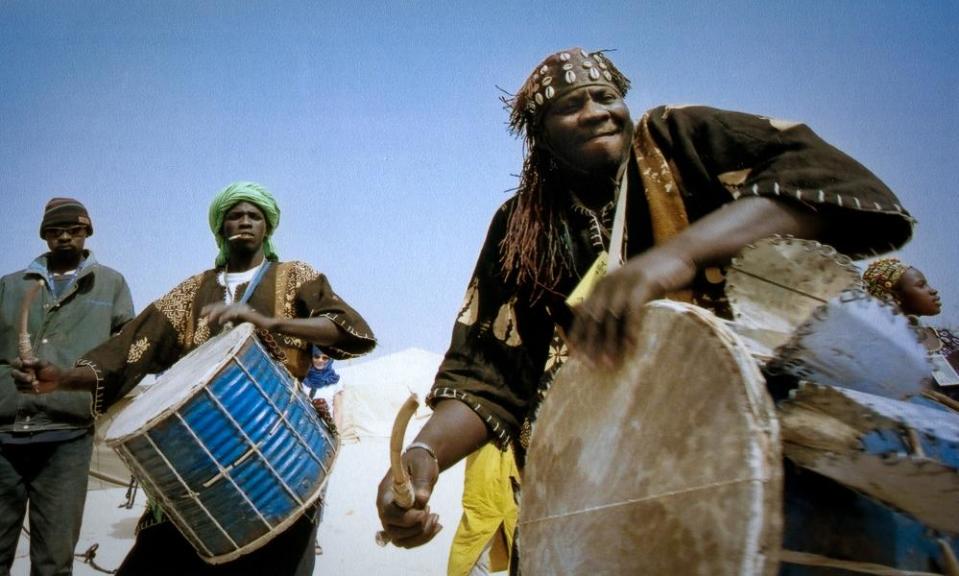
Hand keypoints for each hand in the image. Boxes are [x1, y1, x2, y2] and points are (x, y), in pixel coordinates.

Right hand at [10, 357, 63, 393]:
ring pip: (17, 382)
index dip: (17, 365)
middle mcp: (21, 371)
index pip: (15, 363)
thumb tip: (24, 361)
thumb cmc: (51, 370)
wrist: (58, 380)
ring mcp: (22, 380)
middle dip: (21, 376)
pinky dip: (27, 388)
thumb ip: (35, 362)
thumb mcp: (45, 364)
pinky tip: (35, 387)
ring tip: (37, 383)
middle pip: (14, 373)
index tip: (23, 366)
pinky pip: (20, 389)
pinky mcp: (24, 388)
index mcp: (25, 363)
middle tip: (30, 378)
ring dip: (26, 383)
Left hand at [200, 303, 269, 329]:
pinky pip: (233, 314)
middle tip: (201, 314)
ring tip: (208, 320)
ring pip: (225, 309)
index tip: (202, 313)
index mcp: (237, 307)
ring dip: (216, 314)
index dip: (211, 308)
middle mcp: (239, 306)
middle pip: (221, 305)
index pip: (221, 305)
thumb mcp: (239, 323)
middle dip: (210, 309)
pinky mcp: (246, 313)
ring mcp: (242, 309)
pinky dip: (226, 317)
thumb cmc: (255, 326)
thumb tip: (220, 322)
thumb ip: (231, 321)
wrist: (268, 326)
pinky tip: (220, 322)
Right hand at [376, 447, 441, 547]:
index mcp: (386, 492)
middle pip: (393, 531)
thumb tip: (422, 499)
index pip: (388, 513)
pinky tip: (437, 525)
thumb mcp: (423, 467)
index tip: (424, 511)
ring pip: (401, 540)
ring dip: (421, 535)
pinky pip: (409, 541)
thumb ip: (422, 482)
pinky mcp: (401, 526)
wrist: (420, 466)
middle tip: (432, 513)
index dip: (405, 518)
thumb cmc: (420, 462)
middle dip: (416, 528)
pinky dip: (424, 537)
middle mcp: (385, 509)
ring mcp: (392, 519)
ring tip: (436, 517)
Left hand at [569, 247, 696, 365]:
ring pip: (612, 317)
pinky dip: (630, 331)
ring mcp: (625, 281)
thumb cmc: (654, 278)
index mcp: (602, 285)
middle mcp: (609, 282)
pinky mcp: (643, 282)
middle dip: (591, 343)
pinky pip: (633, 311)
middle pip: (594, 317)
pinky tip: (630, 348)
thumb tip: (604, 331)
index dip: (578, 335)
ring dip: (609, 343)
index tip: (576, 356)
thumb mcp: (629, 289)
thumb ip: (616, 304)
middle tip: (591, 366)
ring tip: (609, 364)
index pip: (584, 313)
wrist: (679, 254)